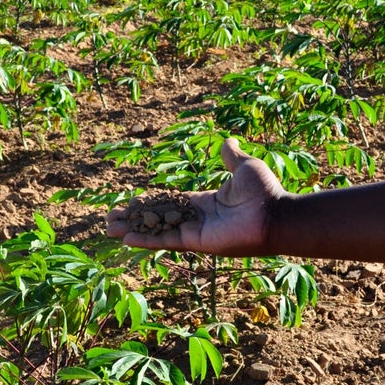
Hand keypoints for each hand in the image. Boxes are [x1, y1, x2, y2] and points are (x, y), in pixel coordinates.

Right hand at [106, 138, 284, 255]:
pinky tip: (126, 238)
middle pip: (158, 218)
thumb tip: (226, 141)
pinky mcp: (197, 243)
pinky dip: (146, 240)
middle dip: (134, 218)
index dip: (149, 203)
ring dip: (132, 229)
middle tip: (110, 218)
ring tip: (109, 228)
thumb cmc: (264, 193)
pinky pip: (167, 241)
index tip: (129, 202)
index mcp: (205, 202)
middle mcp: (197, 219)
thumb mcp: (245, 167)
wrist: (275, 215)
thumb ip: (231, 157)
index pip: (169, 202)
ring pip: (157, 230)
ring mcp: (195, 232)